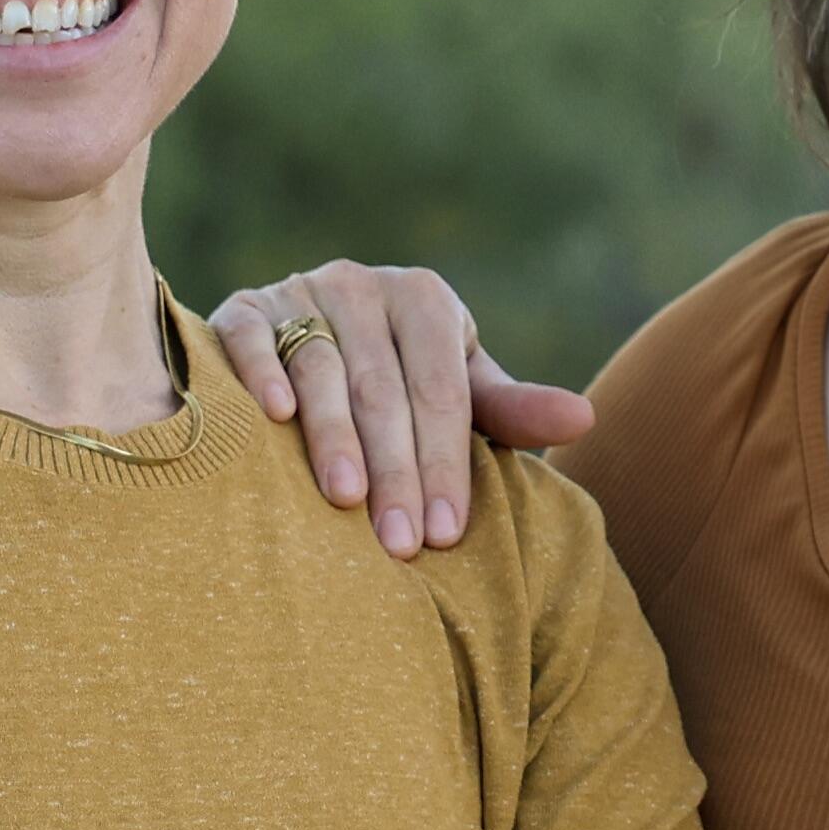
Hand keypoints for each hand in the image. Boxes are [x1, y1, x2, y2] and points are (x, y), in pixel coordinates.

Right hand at [211, 264, 593, 559]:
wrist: (314, 335)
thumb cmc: (405, 380)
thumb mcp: (460, 391)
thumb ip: (512, 411)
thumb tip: (585, 419)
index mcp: (425, 300)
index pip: (441, 390)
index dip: (444, 462)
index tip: (444, 533)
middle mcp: (363, 285)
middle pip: (384, 388)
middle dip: (395, 471)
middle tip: (399, 544)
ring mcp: (298, 290)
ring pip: (321, 367)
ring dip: (333, 435)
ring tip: (344, 500)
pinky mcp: (243, 307)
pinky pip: (251, 338)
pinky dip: (261, 373)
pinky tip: (274, 419)